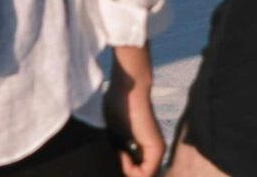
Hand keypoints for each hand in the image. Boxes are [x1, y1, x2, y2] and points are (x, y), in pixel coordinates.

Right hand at [102, 49, 164, 174]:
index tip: (109, 156)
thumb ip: (111, 149)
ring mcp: (156, 152)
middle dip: (121, 171)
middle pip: (137, 175)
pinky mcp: (157, 149)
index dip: (118, 169)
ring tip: (117, 154)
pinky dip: (131, 171)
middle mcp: (150, 152)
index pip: (132, 171)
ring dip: (125, 172)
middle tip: (113, 158)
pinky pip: (145, 175)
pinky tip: (122, 154)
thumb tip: (99, 165)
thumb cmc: (115, 104)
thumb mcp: (110, 132)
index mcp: (138, 149)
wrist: (128, 88)